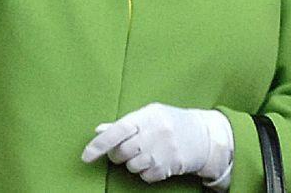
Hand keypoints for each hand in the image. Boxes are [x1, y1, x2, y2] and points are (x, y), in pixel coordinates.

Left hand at [81, 103, 232, 184]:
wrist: (204, 136)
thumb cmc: (172, 122)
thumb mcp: (150, 115)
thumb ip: (125, 124)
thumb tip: (99, 130)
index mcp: (148, 116)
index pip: (118, 130)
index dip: (99, 144)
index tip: (86, 156)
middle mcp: (155, 133)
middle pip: (121, 152)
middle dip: (119, 153)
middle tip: (130, 148)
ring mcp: (162, 152)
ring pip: (131, 166)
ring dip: (133, 162)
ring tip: (147, 152)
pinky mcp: (168, 168)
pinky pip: (144, 176)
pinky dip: (146, 171)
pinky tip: (157, 160)